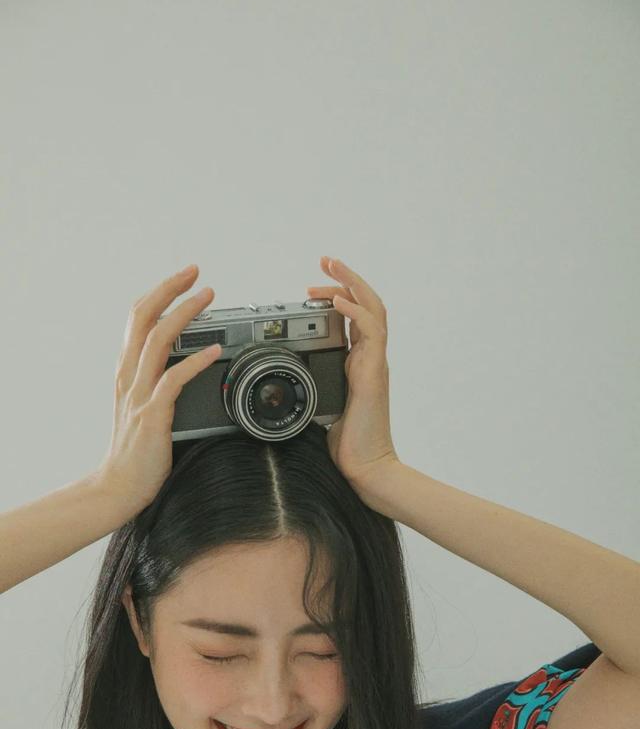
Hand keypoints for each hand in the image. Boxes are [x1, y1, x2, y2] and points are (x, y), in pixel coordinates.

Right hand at [95, 265, 222, 516]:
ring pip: (158, 341)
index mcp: (127, 371)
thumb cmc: (137, 451)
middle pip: (144, 318)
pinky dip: (195, 361)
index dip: (160, 293)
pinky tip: (215, 350)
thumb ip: (156, 382)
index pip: (138, 319)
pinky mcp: (153, 415)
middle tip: (196, 272)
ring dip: (184, 314)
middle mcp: (129, 376)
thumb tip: (183, 362)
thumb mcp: (142, 406)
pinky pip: (173, 380)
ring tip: (208, 298)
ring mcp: (139, 394)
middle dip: (170, 289)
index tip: (184, 278)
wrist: (118, 486)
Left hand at [306, 257, 400, 490]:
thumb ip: (309, 388)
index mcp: (358, 363)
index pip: (354, 317)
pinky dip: (354, 312)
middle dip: (346, 279)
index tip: (314, 289)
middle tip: (325, 260)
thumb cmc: (346, 444)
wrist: (367, 468)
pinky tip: (337, 302)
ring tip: (330, 267)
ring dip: (351, 284)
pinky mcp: (374, 373)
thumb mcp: (319, 407)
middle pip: (367, 304)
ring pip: (373, 309)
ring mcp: (375, 364)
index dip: (338, 297)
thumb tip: (282, 384)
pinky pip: (370, 332)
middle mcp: (370, 359)